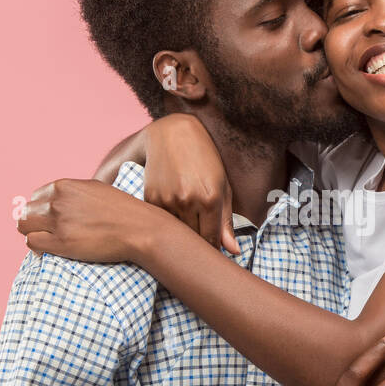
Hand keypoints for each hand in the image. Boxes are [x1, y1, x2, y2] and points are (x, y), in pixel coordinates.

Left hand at [18, 178, 170, 263]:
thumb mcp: (96, 189)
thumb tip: (62, 198)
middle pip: (25, 212)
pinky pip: (32, 243)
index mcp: (64, 185)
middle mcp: (57, 201)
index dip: (41, 209)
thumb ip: (74, 191)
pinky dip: (37, 248)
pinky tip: (49, 250)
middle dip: (34, 222)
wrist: (139, 229)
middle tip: (47, 233)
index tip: (50, 220)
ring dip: (33, 234)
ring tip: (47, 241)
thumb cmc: (123, 211)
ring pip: (23, 227)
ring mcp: (58, 222)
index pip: (35, 197)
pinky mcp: (61, 243)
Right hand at [143, 114, 239, 254]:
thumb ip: (227, 221)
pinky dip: (166, 220)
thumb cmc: (204, 159)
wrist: (173, 134)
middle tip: (199, 236)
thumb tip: (233, 252)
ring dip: (180, 231)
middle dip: (197, 241)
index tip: (213, 250)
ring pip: (175, 231)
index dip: (213, 248)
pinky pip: (160, 220)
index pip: (212, 241)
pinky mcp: (150, 197)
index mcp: (211, 199)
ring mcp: (167, 200)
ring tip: (186, 219)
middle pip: (193, 239)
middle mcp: (188, 201)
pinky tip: (172, 209)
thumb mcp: (222, 187)